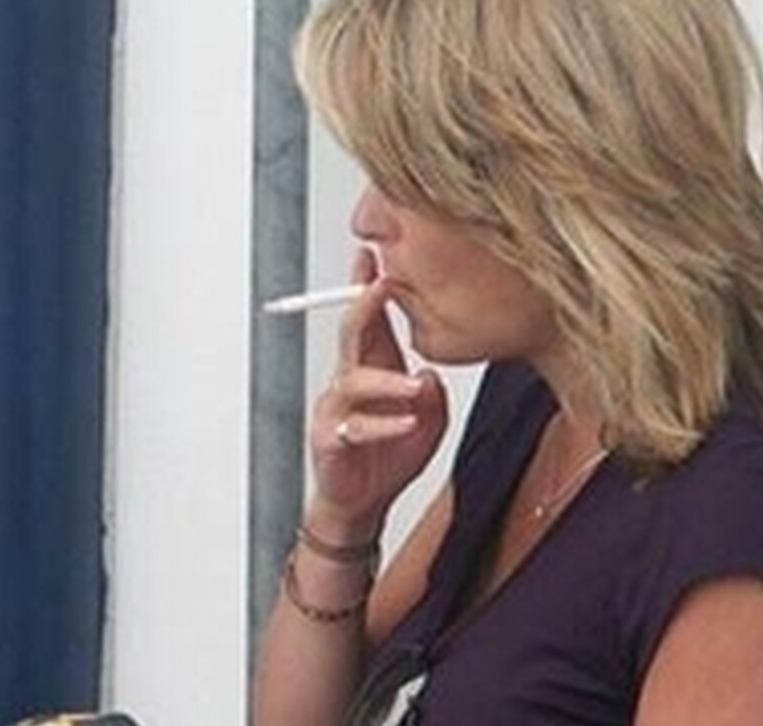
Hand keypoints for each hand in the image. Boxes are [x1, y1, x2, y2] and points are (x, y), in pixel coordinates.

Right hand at [304, 249, 447, 539]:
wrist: (362, 503)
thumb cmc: (387, 456)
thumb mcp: (426, 419)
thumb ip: (432, 395)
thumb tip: (431, 375)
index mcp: (372, 369)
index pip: (369, 321)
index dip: (368, 289)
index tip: (373, 258)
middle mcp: (349, 382)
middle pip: (352, 335)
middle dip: (364, 307)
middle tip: (380, 286)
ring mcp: (336, 409)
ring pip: (354, 381)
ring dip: (386, 379)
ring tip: (415, 385)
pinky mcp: (330, 439)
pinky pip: (353, 427)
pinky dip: (381, 425)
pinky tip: (405, 423)